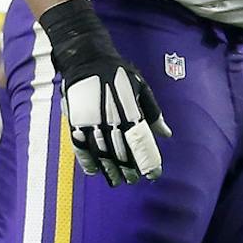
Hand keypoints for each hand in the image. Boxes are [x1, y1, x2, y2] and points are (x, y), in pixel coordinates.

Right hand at [39, 0, 170, 184]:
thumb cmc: (119, 74)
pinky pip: (80, 147)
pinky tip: (94, 172)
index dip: (147, 161)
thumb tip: (167, 134)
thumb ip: (153, 114)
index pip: (141, 144)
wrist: (87, 60)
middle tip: (135, 180)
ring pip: (102, 154)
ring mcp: (91, 123)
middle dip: (129, 169)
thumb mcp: (142, 89)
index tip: (153, 174)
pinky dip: (87, 162)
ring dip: (110, 170)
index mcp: (130, 113)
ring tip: (117, 181)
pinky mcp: (75, 123)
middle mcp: (111, 121)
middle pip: (121, 153)